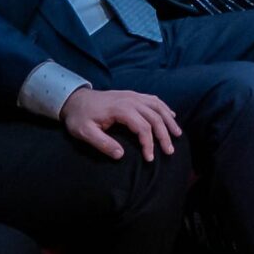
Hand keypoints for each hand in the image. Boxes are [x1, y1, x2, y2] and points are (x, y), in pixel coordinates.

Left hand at [62, 88, 180, 161]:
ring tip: (178, 135)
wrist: (75, 99)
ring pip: (158, 107)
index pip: (142, 127)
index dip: (149, 143)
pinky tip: (171, 115)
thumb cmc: (79, 118)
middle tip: (170, 151)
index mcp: (121, 109)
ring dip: (169, 120)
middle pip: (155, 117)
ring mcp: (133, 96)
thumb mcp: (84, 133)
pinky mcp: (133, 95)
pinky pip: (154, 100)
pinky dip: (165, 108)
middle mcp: (131, 100)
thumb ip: (102, 143)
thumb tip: (120, 155)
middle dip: (164, 135)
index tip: (150, 158)